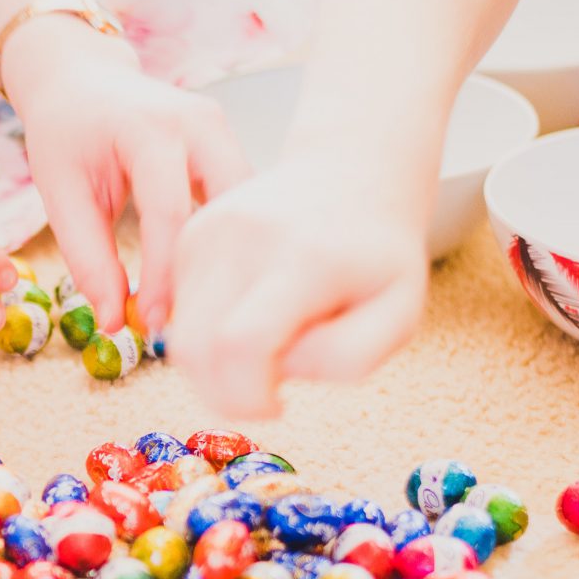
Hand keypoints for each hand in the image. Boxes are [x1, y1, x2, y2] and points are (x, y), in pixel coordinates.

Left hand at [1, 19, 249, 334]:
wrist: (81, 80)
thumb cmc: (65, 134)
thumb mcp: (61, 193)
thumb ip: (88, 258)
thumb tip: (116, 321)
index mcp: (150, 129)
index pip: (170, 215)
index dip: (165, 277)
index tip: (155, 326)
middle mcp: (199, 122)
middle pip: (226, 208)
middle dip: (211, 269)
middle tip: (189, 323)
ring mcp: (222, 129)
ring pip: (244, 205)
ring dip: (228, 256)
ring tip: (202, 307)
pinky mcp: (230, 143)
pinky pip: (240, 198)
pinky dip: (230, 238)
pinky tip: (213, 276)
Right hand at [167, 159, 428, 418]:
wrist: (353, 172)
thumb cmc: (380, 252)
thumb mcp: (399, 314)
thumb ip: (350, 357)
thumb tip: (281, 369)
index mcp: (303, 259)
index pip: (241, 344)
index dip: (247, 398)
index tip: (277, 406)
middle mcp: (243, 239)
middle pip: (194, 349)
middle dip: (225, 394)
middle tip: (268, 390)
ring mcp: (207, 233)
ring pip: (178, 339)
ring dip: (216, 366)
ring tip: (266, 347)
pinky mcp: (187, 237)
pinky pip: (179, 316)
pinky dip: (207, 336)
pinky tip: (248, 318)